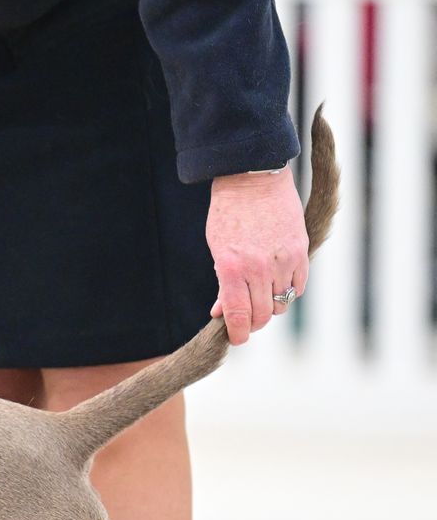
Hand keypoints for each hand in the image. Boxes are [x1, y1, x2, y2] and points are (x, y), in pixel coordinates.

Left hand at [205, 168, 309, 343]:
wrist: (253, 180)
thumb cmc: (228, 216)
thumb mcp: (217, 250)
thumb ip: (223, 284)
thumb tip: (220, 313)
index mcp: (232, 268)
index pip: (238, 314)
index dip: (238, 333)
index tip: (237, 339)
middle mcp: (259, 267)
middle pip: (262, 314)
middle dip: (253, 322)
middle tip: (247, 320)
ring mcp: (283, 260)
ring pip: (282, 303)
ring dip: (271, 306)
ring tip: (261, 298)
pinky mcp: (301, 251)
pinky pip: (298, 286)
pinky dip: (288, 292)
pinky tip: (277, 285)